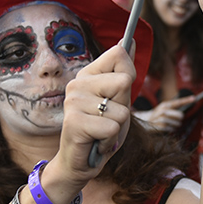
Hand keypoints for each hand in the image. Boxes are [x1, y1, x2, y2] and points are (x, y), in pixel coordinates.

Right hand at [54, 43, 135, 183]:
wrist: (80, 163)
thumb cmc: (101, 131)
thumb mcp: (118, 100)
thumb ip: (123, 72)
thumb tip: (129, 40)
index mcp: (88, 74)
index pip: (118, 54)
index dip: (128, 74)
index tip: (118, 93)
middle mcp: (78, 83)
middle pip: (124, 80)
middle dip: (124, 106)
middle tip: (108, 119)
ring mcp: (73, 101)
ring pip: (122, 110)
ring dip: (118, 128)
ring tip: (101, 132)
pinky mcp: (74, 122)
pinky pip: (112, 128)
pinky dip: (111, 141)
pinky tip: (97, 143)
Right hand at [134, 95, 196, 131]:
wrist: (144, 121)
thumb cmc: (157, 115)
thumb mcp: (163, 108)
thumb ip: (173, 109)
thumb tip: (184, 112)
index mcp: (165, 105)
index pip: (178, 102)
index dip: (186, 100)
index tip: (194, 98)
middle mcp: (163, 110)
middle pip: (180, 116)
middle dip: (179, 119)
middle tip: (174, 119)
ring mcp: (162, 119)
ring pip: (177, 124)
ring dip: (175, 125)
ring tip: (167, 123)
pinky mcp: (161, 127)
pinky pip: (172, 130)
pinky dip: (170, 130)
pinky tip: (165, 127)